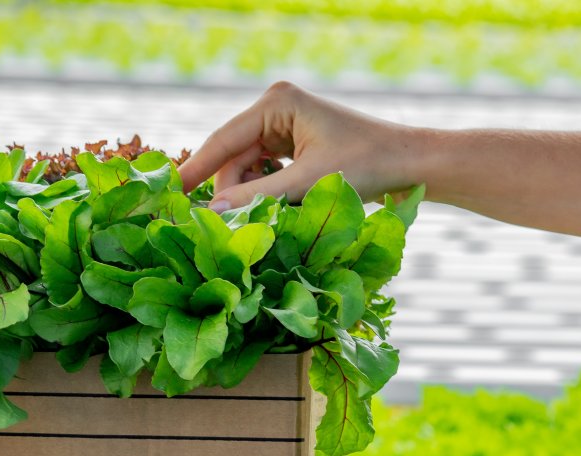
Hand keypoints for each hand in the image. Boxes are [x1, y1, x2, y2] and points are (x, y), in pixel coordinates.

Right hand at [178, 81, 421, 209]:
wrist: (410, 164)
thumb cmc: (367, 165)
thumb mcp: (308, 183)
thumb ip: (259, 197)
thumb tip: (212, 211)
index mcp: (277, 102)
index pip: (223, 140)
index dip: (195, 170)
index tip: (169, 195)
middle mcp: (276, 108)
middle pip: (233, 158)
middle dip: (231, 191)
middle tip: (225, 227)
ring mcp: (285, 126)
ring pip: (247, 169)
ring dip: (251, 196)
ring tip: (263, 220)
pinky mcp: (294, 145)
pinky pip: (265, 173)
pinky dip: (266, 194)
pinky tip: (278, 210)